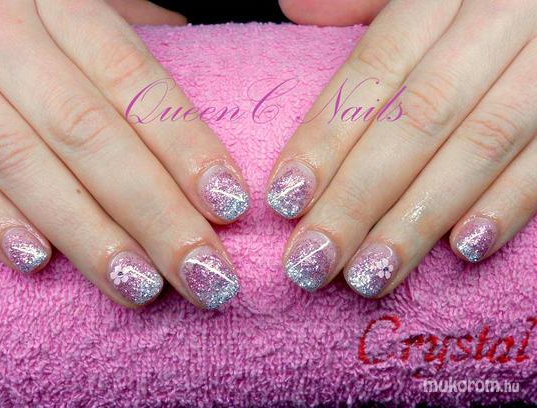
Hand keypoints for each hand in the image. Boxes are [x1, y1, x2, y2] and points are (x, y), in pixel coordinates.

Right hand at [0, 0, 248, 308]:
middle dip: (153, 211)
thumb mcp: (80, 6)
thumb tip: (190, 73)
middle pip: (87, 131)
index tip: (230, 204)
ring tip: (142, 287)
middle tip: (205, 273)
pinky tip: (39, 263)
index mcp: (59, 1)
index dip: (183, 143)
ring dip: (86, 233)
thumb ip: (128, 41)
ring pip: (20, 160)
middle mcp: (4, 34)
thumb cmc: (31, 13)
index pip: (131, 77)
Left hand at [272, 0, 536, 296]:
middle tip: (311, 261)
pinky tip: (464, 250)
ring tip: (368, 274)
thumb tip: (295, 7)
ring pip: (480, 146)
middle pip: (418, 118)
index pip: (374, 69)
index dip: (327, 136)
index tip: (285, 200)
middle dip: (358, 198)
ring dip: (419, 218)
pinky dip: (510, 204)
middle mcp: (499, 21)